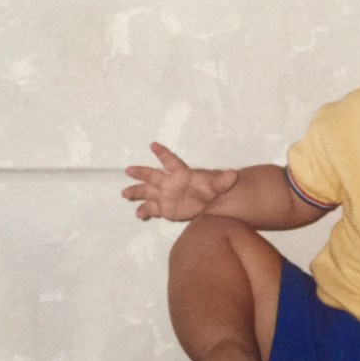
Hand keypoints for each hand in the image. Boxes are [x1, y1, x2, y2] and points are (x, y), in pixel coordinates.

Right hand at [122, 142, 238, 220]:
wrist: (209, 203)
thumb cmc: (212, 190)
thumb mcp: (219, 185)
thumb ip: (224, 180)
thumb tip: (234, 174)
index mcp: (181, 174)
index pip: (171, 161)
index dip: (163, 153)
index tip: (153, 145)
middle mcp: (169, 183)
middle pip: (152, 175)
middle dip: (141, 172)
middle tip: (129, 170)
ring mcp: (164, 196)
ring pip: (146, 192)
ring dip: (136, 192)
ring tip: (125, 193)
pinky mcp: (163, 209)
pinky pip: (150, 209)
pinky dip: (144, 212)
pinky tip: (139, 216)